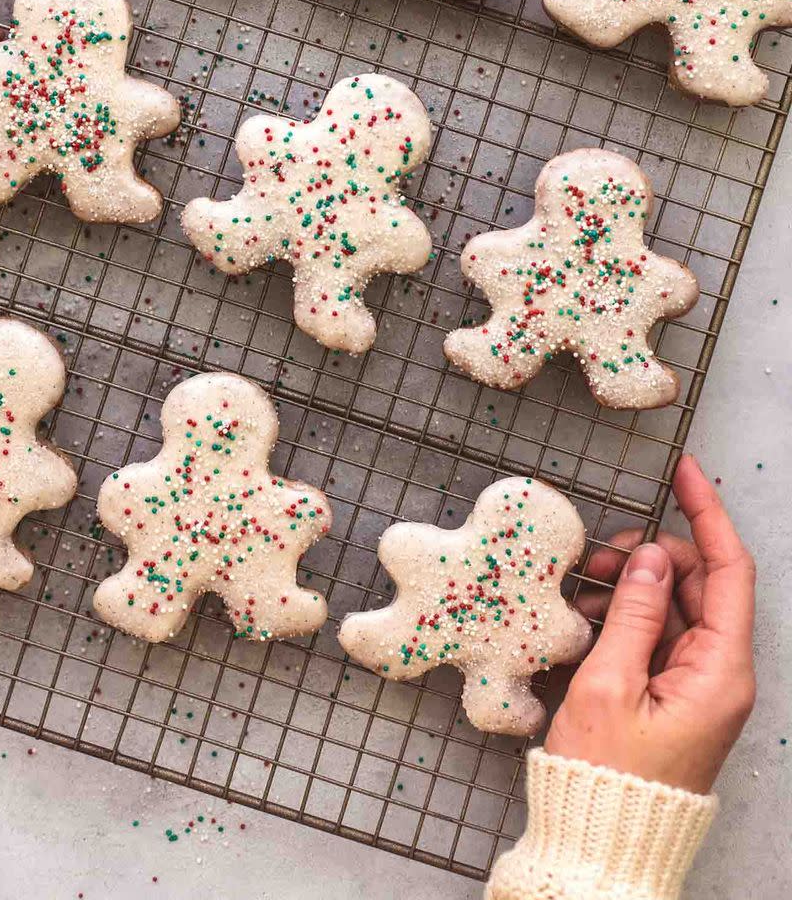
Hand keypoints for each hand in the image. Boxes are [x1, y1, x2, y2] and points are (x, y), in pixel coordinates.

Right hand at [546, 454, 755, 793]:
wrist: (601, 841)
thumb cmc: (607, 777)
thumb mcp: (610, 684)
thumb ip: (634, 612)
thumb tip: (649, 556)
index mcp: (721, 671)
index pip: (728, 570)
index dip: (707, 513)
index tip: (684, 472)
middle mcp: (720, 674)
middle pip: (698, 582)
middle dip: (650, 556)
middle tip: (599, 556)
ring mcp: (698, 684)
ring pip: (674, 604)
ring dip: (633, 586)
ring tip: (584, 594)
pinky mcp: (674, 693)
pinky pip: (658, 634)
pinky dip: (626, 616)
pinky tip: (588, 619)